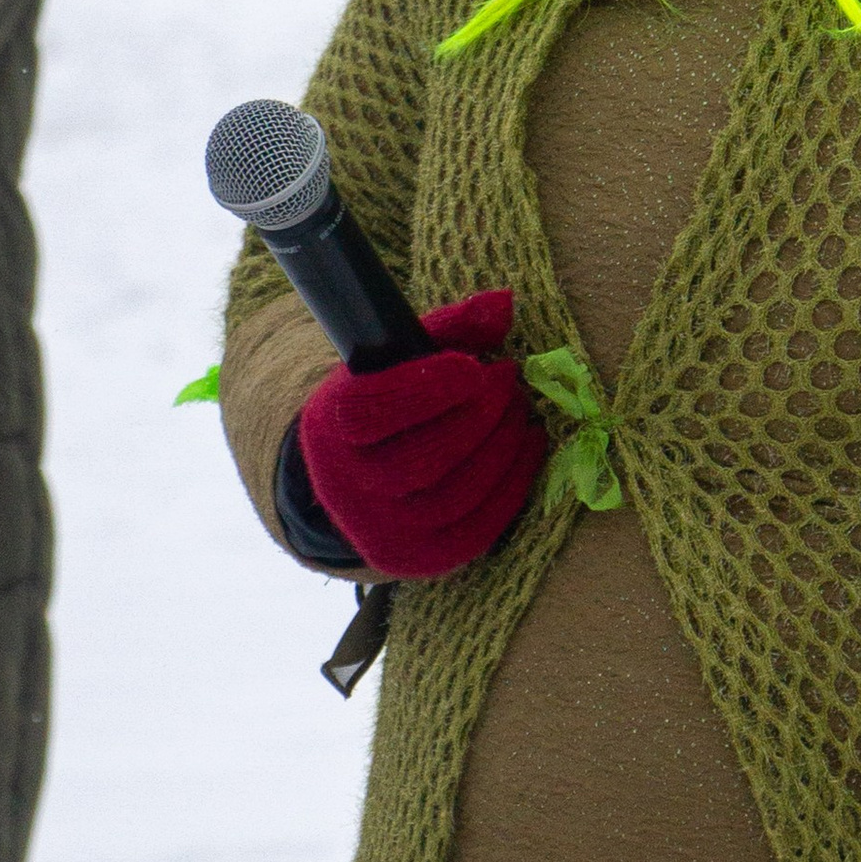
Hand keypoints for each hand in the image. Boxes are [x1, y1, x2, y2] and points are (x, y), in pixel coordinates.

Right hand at [295, 290, 548, 580]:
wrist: (357, 480)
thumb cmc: (387, 405)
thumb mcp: (399, 361)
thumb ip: (450, 328)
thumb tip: (505, 303)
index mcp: (333, 429)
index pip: (372, 412)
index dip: (428, 388)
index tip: (475, 366)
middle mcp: (350, 487)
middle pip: (424, 457)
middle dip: (481, 414)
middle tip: (510, 382)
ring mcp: (384, 530)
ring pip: (456, 494)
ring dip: (503, 446)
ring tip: (521, 411)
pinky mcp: (421, 559)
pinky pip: (477, 527)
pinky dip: (513, 484)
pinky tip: (528, 447)